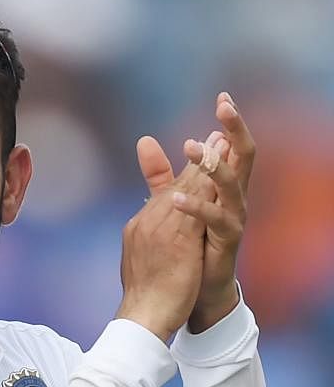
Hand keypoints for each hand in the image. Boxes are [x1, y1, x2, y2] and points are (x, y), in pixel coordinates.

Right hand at [115, 138, 207, 341]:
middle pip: (175, 185)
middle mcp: (146, 223)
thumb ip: (151, 234)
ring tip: (220, 145)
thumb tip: (153, 224)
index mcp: (139, 227)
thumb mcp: (146, 258)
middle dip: (196, 160)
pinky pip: (195, 210)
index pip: (164, 192)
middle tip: (214, 135)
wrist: (141, 317)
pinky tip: (220, 178)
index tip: (200, 150)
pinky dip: (207, 191)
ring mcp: (158, 231)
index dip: (184, 170)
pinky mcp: (176, 242)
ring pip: (185, 192)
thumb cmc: (144, 294)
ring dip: (204, 166)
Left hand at [142, 92, 254, 330]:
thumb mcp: (172, 202)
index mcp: (222, 186)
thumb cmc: (187, 245)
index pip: (229, 147)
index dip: (229, 123)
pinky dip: (195, 208)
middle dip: (234, 131)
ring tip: (192, 146)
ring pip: (231, 185)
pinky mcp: (226, 241)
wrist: (192, 290)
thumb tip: (144, 140)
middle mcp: (233, 198)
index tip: (223, 96)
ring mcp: (233, 219)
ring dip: (211, 165)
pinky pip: (214, 220)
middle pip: (242, 157)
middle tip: (224, 108)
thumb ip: (160, 173)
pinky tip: (176, 199)